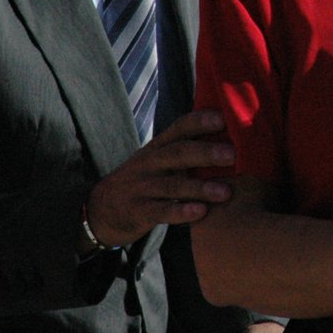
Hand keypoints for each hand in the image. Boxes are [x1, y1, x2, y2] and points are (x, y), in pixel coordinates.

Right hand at [85, 109, 234, 247]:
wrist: (100, 210)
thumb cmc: (142, 181)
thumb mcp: (157, 160)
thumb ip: (185, 149)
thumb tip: (229, 138)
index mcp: (158, 147)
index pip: (179, 128)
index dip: (200, 122)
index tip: (223, 119)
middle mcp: (149, 163)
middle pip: (178, 153)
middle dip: (206, 152)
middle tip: (232, 155)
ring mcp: (142, 187)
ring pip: (172, 184)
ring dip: (200, 187)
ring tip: (225, 192)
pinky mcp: (138, 212)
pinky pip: (161, 211)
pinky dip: (181, 211)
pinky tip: (200, 212)